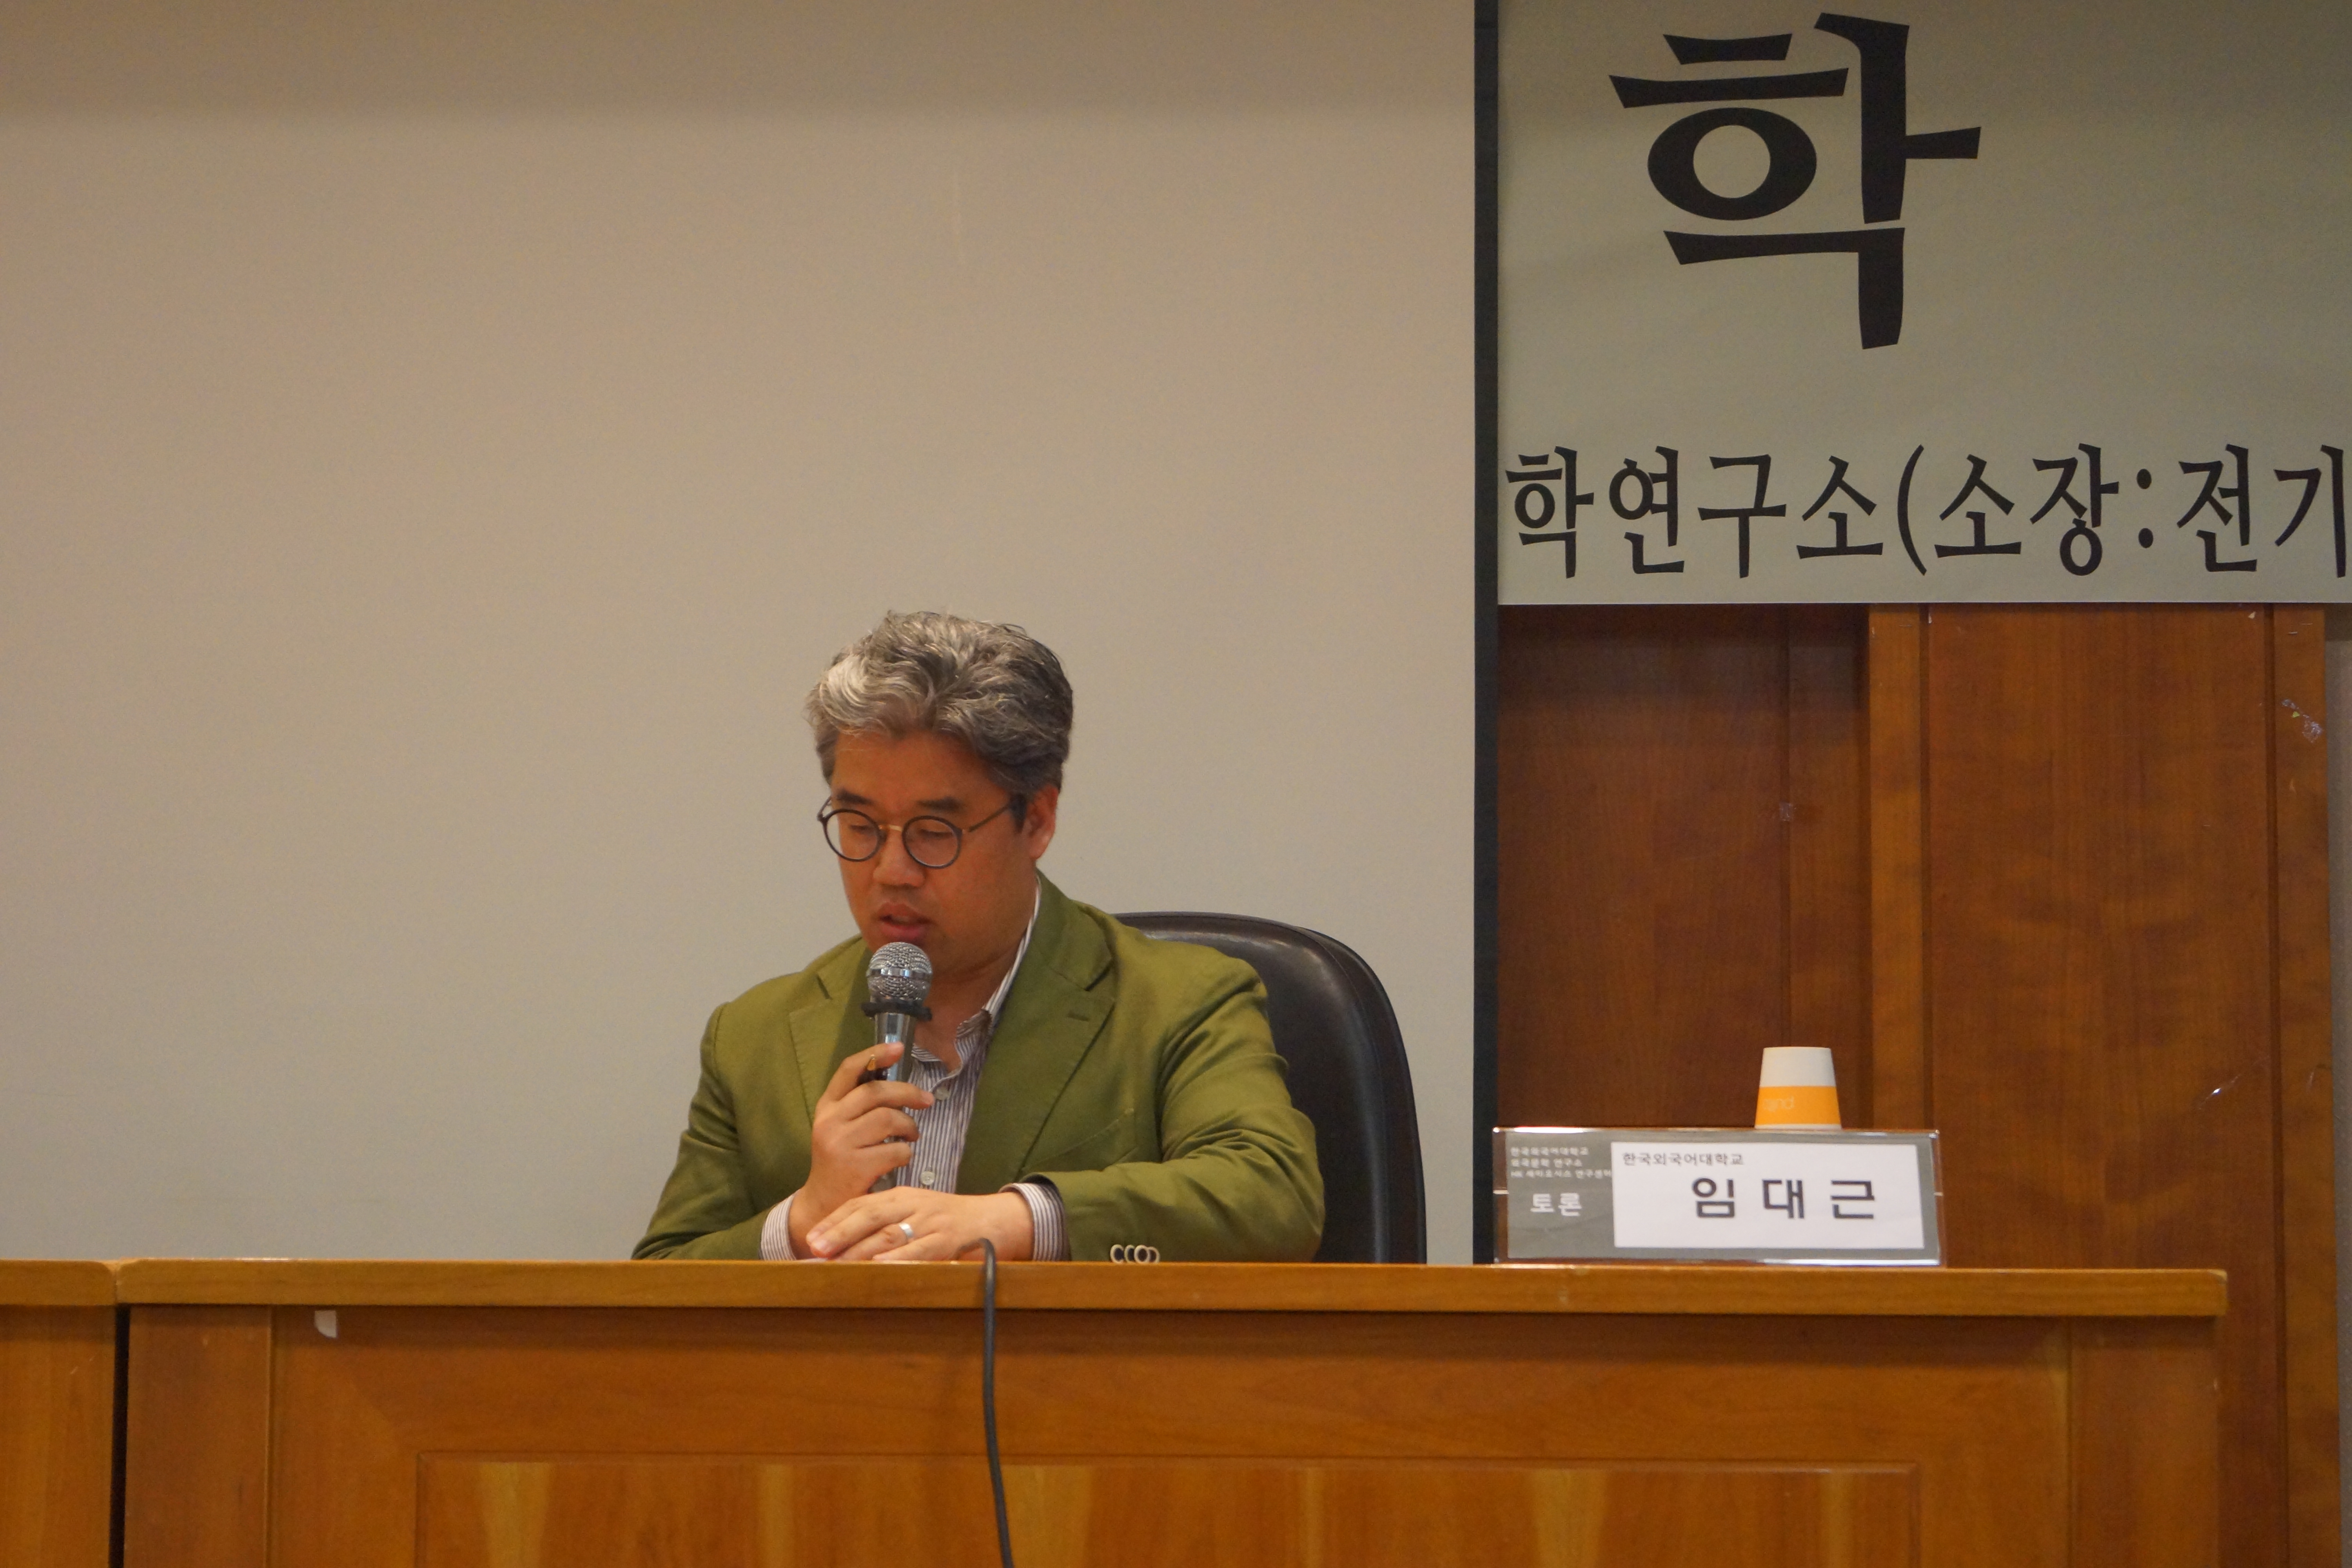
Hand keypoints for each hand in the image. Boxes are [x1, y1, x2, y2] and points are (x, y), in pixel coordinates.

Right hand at [787, 1043, 934, 1256]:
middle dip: (907, 1093)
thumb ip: (860, 1107)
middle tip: (927, 1101)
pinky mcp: (855, 1166)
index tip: (898, 1047)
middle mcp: (830, 1121)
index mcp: (827, 1107)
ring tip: (911, 1135)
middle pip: (876, 1092)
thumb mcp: (841, 1129)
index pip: (849, 1069)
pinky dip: (905, 1152)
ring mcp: (840, 1143)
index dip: (875, 1053)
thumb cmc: (840, 1164)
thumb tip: (898, 1086)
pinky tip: (900, 1159)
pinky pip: (895, 1149)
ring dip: (909, 1126)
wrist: (823, 1207)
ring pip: (888, 1118)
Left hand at [806, 1188, 1034, 1262]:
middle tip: (814, 1248)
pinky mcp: (949, 1240)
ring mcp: (931, 1222)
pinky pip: (921, 1249)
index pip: (860, 1203)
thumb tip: (846, 1248)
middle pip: (870, 1214)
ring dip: (860, 1249)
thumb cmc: (950, 1221)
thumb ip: (887, 1225)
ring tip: (836, 1262)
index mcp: (902, 1196)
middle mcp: (913, 1205)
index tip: (811, 1237)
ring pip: (890, 1233)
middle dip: (839, 1232)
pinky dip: (899, 1258)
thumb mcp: (916, 1214)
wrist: (997, 1219)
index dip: (834, 1220)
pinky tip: (880, 1266)